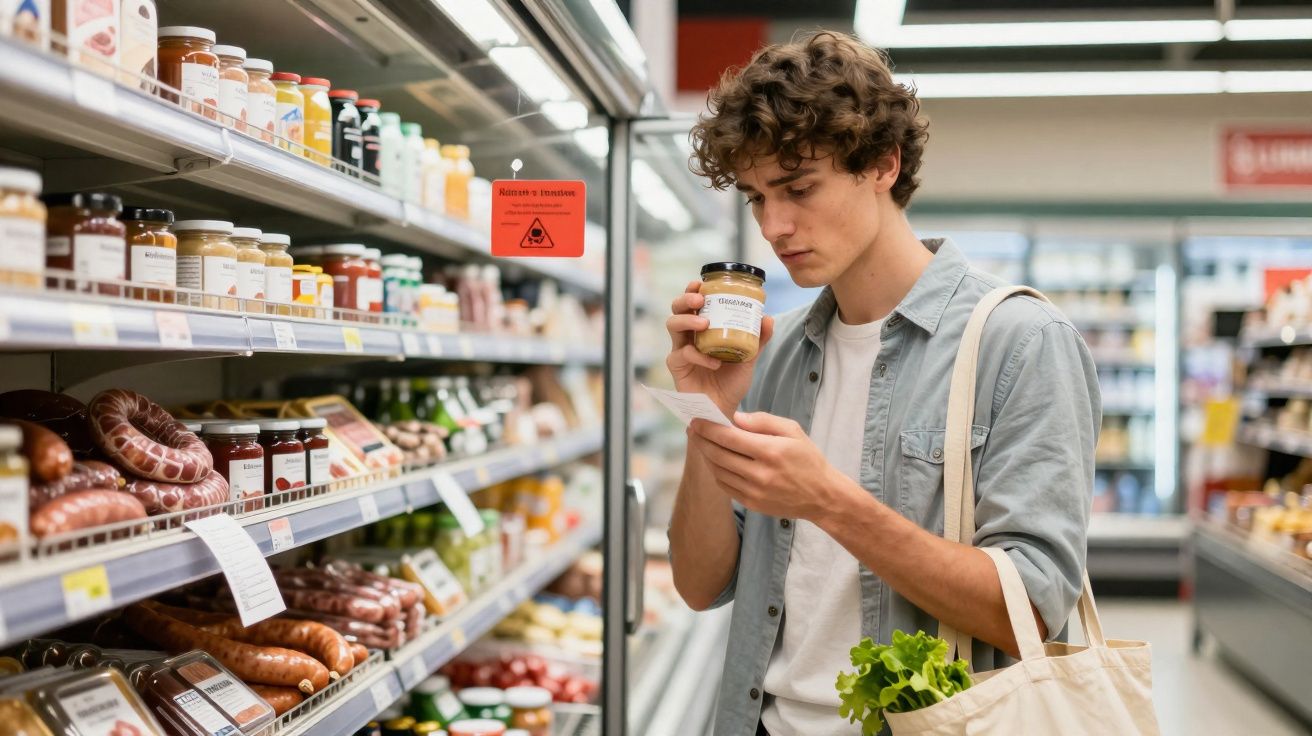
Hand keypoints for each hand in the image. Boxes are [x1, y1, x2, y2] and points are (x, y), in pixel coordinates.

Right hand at [666, 280, 774, 414]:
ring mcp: (680, 350)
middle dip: (685, 300)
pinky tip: (714, 362)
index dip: (693, 290)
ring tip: (704, 324)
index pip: (693, 304)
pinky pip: (682, 354)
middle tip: (699, 299)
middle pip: (677, 309)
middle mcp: (688, 336)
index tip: (701, 283)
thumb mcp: (749, 357)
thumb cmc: (732, 381)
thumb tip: (768, 317)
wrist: (725, 409)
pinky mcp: (677, 367)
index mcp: (702, 329)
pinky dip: (698, 356)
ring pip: (672, 325)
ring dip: (687, 321)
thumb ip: (758, 338)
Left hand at [689, 411, 858, 522]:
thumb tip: (735, 417)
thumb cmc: (808, 459)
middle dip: (701, 439)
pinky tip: (716, 461)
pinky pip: (725, 485)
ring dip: (706, 455)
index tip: (696, 420)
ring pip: (718, 470)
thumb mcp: (793, 431)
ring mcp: (754, 491)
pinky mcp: (752, 503)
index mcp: (770, 451)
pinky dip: (717, 471)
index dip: (708, 428)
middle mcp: (760, 473)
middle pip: (718, 454)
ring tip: (703, 443)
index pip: (729, 437)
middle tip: (692, 429)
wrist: (821, 496)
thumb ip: (763, 421)